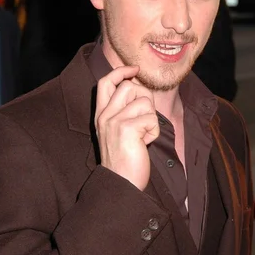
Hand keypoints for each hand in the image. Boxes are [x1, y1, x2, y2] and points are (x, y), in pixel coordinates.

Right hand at [95, 65, 159, 190]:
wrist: (121, 184)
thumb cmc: (125, 159)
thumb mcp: (118, 130)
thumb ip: (123, 110)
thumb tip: (137, 87)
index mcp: (101, 114)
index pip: (105, 81)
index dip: (121, 71)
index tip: (134, 69)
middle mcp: (104, 115)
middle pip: (129, 86)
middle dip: (145, 97)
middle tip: (145, 118)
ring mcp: (114, 121)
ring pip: (144, 100)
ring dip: (151, 118)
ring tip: (143, 135)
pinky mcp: (127, 128)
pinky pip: (151, 118)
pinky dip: (154, 131)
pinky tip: (145, 143)